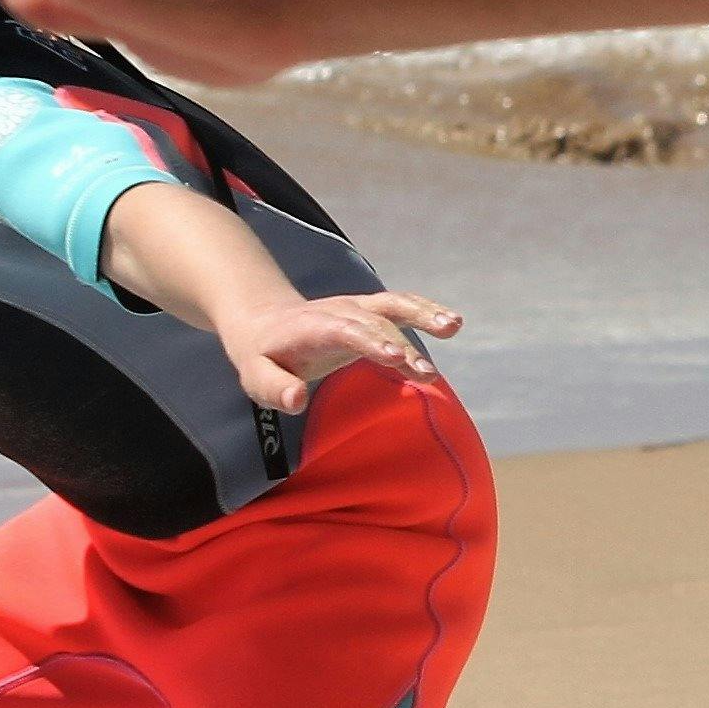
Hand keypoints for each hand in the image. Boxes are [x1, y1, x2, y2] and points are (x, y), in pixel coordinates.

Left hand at [222, 288, 464, 413]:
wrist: (265, 321)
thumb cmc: (263, 357)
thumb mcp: (255, 376)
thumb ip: (275, 388)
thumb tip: (296, 401)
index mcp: (312, 328)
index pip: (344, 331)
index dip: (369, 341)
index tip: (393, 356)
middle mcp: (338, 312)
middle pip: (375, 325)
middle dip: (401, 345)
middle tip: (426, 374)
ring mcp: (357, 309)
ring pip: (393, 306)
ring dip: (423, 315)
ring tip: (453, 326)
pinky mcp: (370, 312)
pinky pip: (401, 307)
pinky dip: (425, 312)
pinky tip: (452, 323)